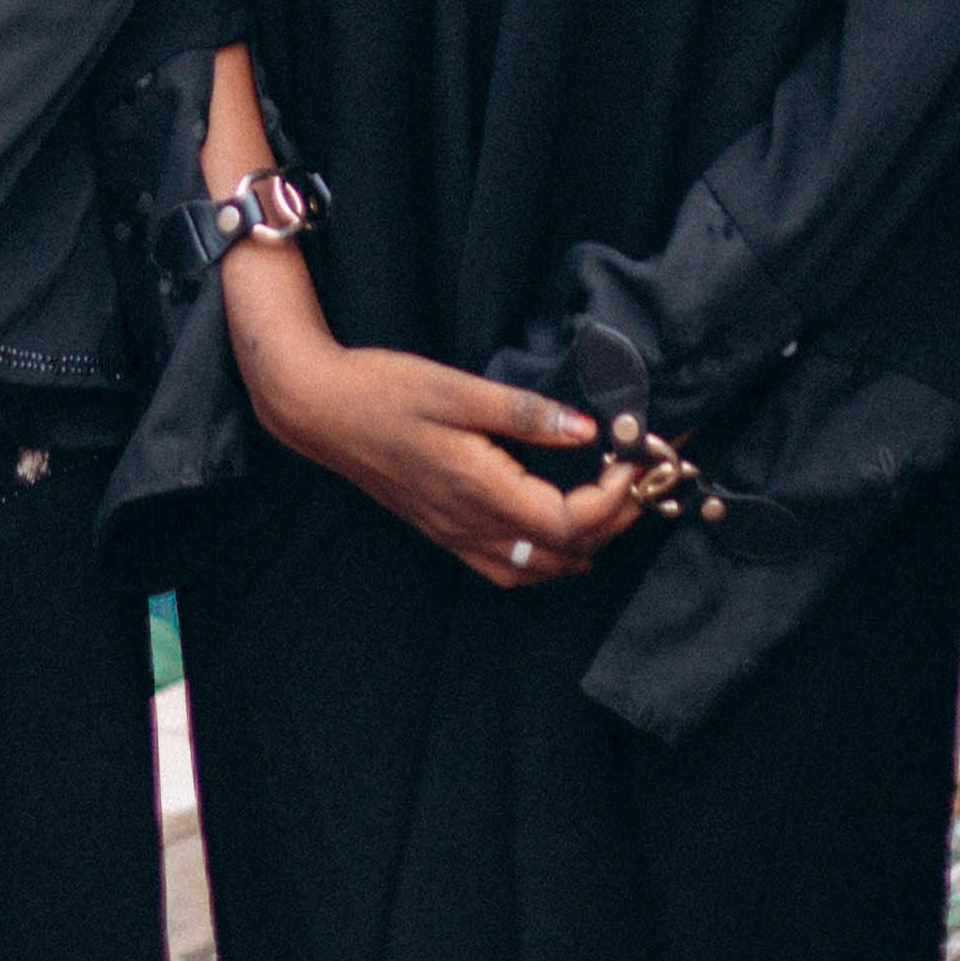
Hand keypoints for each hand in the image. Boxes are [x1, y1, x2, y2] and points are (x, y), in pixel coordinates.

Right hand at [251, 341, 649, 590]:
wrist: (318, 409)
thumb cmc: (383, 390)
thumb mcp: (457, 389)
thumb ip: (525, 414)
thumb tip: (589, 432)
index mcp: (478, 489)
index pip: (569, 521)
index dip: (615, 498)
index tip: (635, 458)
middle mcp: (470, 525)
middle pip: (564, 552)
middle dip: (614, 521)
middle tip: (641, 479)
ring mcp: (455, 535)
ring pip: (539, 571)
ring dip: (586, 544)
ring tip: (611, 502)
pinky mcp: (444, 532)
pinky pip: (508, 570)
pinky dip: (547, 561)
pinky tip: (559, 533)